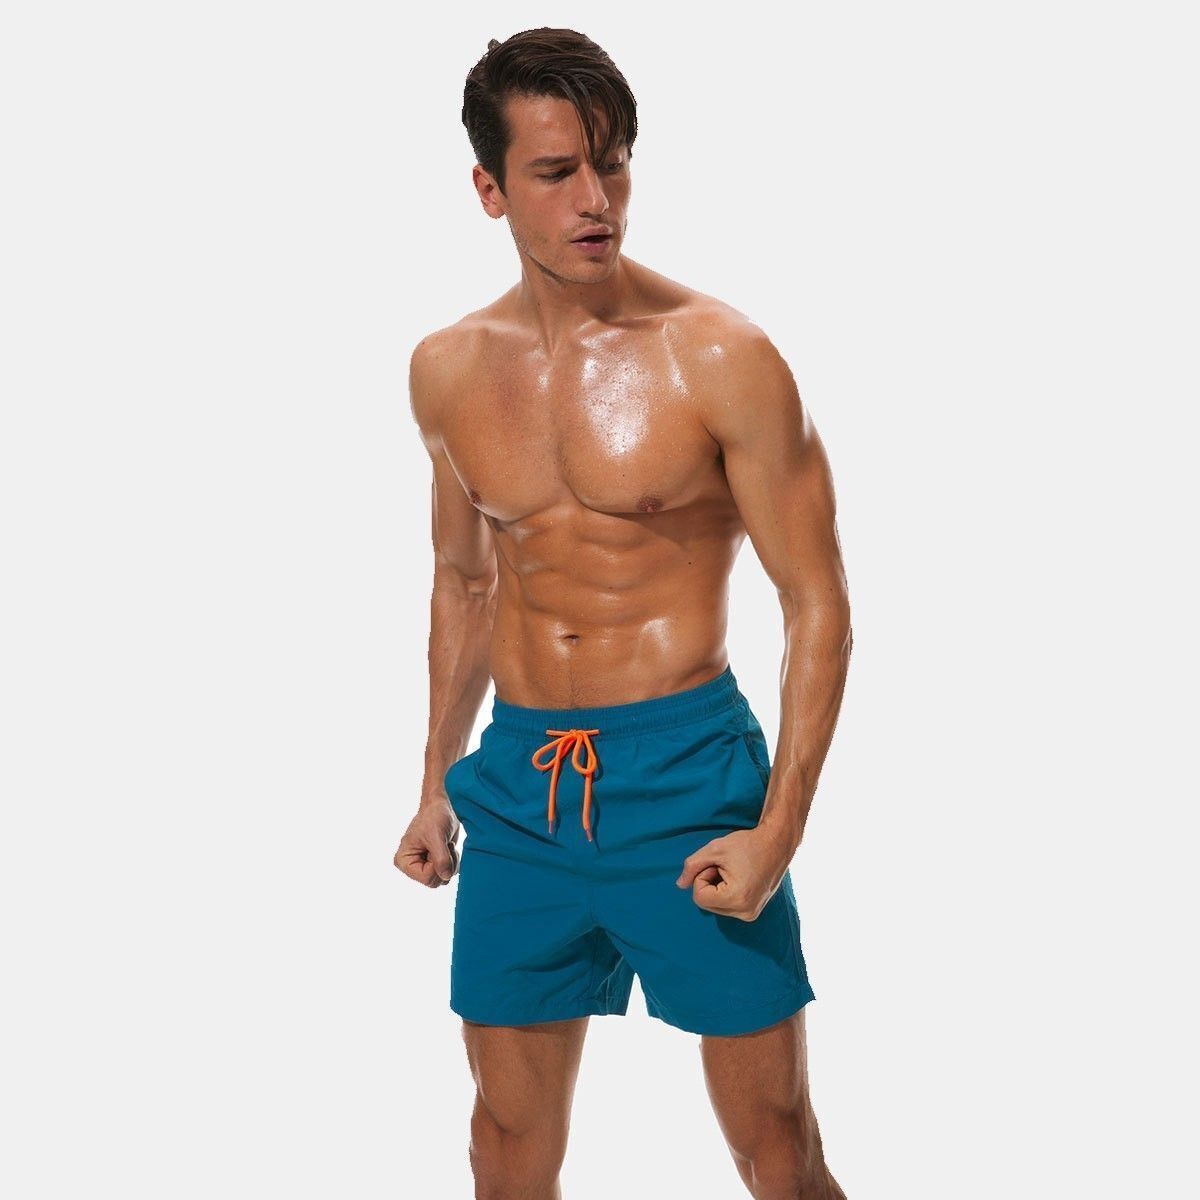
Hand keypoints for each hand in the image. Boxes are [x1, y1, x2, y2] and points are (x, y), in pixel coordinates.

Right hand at [394, 797, 459, 887]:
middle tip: (444, 845)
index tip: (438, 847)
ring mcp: (423, 866)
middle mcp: (411, 867)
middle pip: (435, 882)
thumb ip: (441, 859)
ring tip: (446, 844)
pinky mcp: (434, 864)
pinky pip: (448, 873)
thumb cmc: (434, 817)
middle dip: (445, 864)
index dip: (438, 866)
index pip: (426, 878)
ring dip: (451, 862)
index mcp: (404, 861)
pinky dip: (453, 861)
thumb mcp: (437, 836)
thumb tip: (446, 876)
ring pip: (443, 879)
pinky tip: (448, 847)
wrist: (441, 807)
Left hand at [674, 826, 792, 920]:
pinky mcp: (753, 912)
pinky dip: (726, 892)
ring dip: (718, 888)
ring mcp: (750, 914)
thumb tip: (680, 885)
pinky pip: (727, 906)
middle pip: (707, 904)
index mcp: (737, 899)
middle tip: (725, 866)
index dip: (702, 876)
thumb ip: (692, 866)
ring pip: (715, 906)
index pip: (699, 897)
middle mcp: (745, 912)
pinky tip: (739, 878)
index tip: (717, 864)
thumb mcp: (714, 849)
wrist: (777, 843)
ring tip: (734, 871)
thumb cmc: (747, 844)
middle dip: (710, 883)